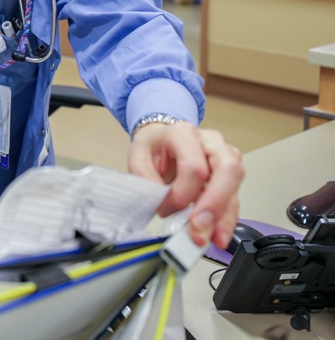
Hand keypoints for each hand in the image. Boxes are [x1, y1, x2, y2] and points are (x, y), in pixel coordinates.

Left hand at [128, 122, 243, 249]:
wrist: (161, 141)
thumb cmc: (153, 148)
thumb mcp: (137, 157)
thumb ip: (145, 178)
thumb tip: (160, 201)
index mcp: (183, 134)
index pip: (194, 166)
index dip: (181, 193)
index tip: (165, 208)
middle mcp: (210, 141)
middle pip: (227, 169)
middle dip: (215, 204)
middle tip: (199, 228)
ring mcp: (225, 156)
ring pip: (235, 184)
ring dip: (225, 215)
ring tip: (213, 238)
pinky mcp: (230, 174)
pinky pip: (234, 197)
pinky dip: (227, 218)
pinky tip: (219, 234)